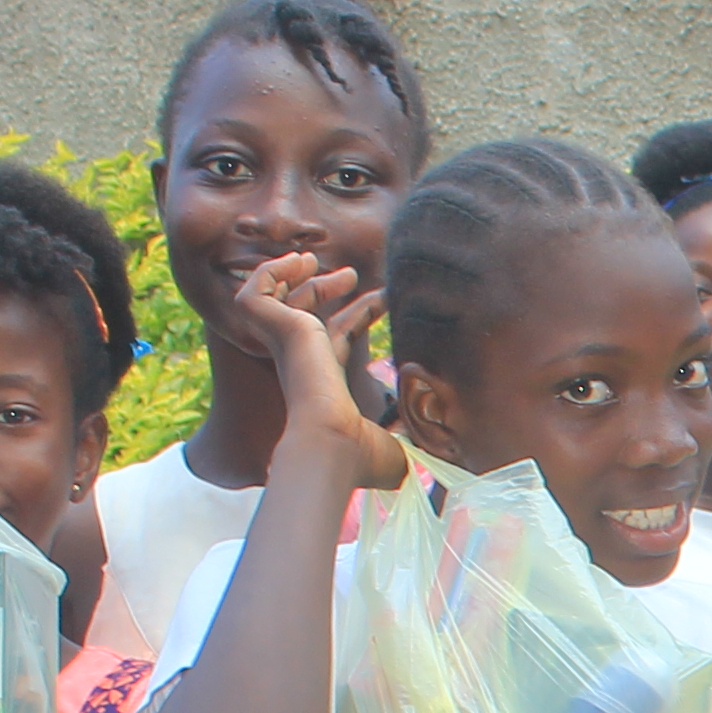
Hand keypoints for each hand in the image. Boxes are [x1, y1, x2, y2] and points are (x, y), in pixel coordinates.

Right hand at [238, 250, 405, 485]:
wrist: (335, 442)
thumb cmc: (362, 454)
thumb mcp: (400, 445)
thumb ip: (420, 440)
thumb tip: (456, 452)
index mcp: (324, 383)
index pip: (339, 340)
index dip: (361, 316)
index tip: (389, 298)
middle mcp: (299, 363)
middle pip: (304, 315)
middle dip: (323, 290)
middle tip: (351, 274)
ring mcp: (283, 345)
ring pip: (273, 301)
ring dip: (292, 275)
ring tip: (314, 258)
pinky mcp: (274, 327)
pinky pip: (255, 292)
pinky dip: (270, 272)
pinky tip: (298, 261)